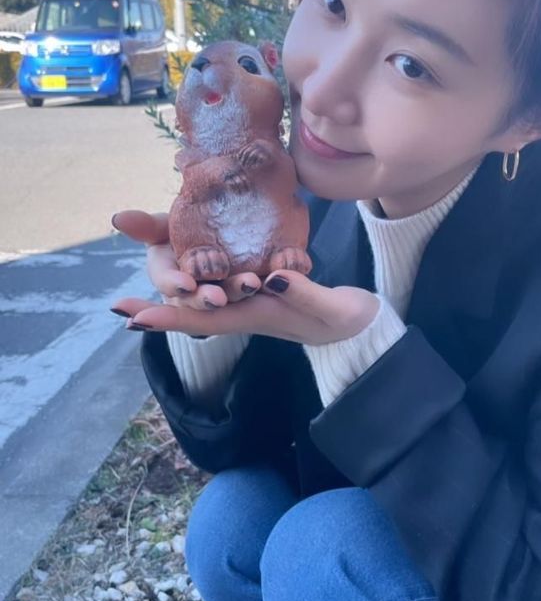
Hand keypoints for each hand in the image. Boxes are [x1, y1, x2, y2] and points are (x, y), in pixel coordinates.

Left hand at [110, 210, 379, 345]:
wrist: (362, 329)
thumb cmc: (348, 321)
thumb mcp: (330, 307)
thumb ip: (303, 292)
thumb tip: (268, 277)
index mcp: (258, 316)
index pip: (205, 319)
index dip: (169, 318)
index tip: (134, 319)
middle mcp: (247, 312)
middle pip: (194, 313)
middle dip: (158, 310)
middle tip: (118, 307)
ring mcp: (254, 303)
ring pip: (204, 301)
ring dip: (172, 296)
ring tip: (138, 294)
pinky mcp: (263, 291)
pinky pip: (222, 288)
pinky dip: (198, 281)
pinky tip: (186, 271)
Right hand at [111, 210, 262, 307]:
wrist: (224, 220)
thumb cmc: (186, 226)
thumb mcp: (166, 226)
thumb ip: (146, 226)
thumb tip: (117, 219)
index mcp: (169, 275)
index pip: (167, 282)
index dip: (174, 284)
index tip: (184, 284)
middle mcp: (193, 290)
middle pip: (196, 298)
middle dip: (205, 298)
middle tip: (217, 298)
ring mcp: (221, 291)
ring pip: (229, 295)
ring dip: (237, 291)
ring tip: (251, 283)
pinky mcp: (250, 286)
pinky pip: (260, 285)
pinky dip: (271, 281)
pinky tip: (279, 278)